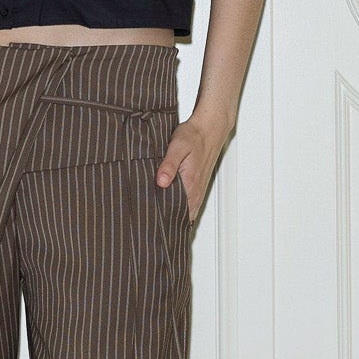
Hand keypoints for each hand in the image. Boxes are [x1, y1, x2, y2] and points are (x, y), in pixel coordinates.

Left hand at [156, 106, 231, 223]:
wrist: (208, 129)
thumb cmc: (193, 136)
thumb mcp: (177, 147)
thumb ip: (168, 165)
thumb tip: (161, 181)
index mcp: (190, 185)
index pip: (178, 214)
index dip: (164, 223)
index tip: (151, 229)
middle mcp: (195, 191)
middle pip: (181, 218)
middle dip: (167, 224)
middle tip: (149, 229)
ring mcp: (197, 190)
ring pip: (186, 213)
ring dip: (173, 218)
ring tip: (156, 224)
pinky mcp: (197, 186)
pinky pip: (189, 205)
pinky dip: (179, 210)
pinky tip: (168, 210)